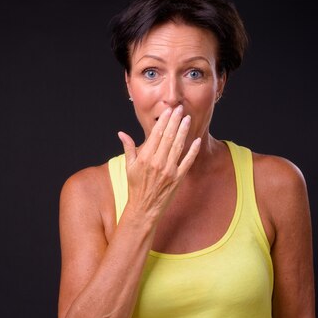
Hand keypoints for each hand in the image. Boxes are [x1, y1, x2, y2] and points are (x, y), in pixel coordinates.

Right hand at [117, 105, 200, 219]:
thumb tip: (121, 133)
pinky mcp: (178, 178)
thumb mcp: (129, 167)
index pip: (156, 134)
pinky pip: (187, 161)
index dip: (163, 121)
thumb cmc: (135, 187)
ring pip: (178, 146)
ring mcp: (169, 170)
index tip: (168, 111)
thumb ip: (128, 148)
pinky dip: (192, 151)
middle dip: (175, 121)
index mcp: (145, 158)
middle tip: (180, 109)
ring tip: (188, 119)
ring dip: (184, 131)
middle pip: (168, 137)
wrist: (144, 208)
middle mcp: (157, 162)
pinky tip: (196, 140)